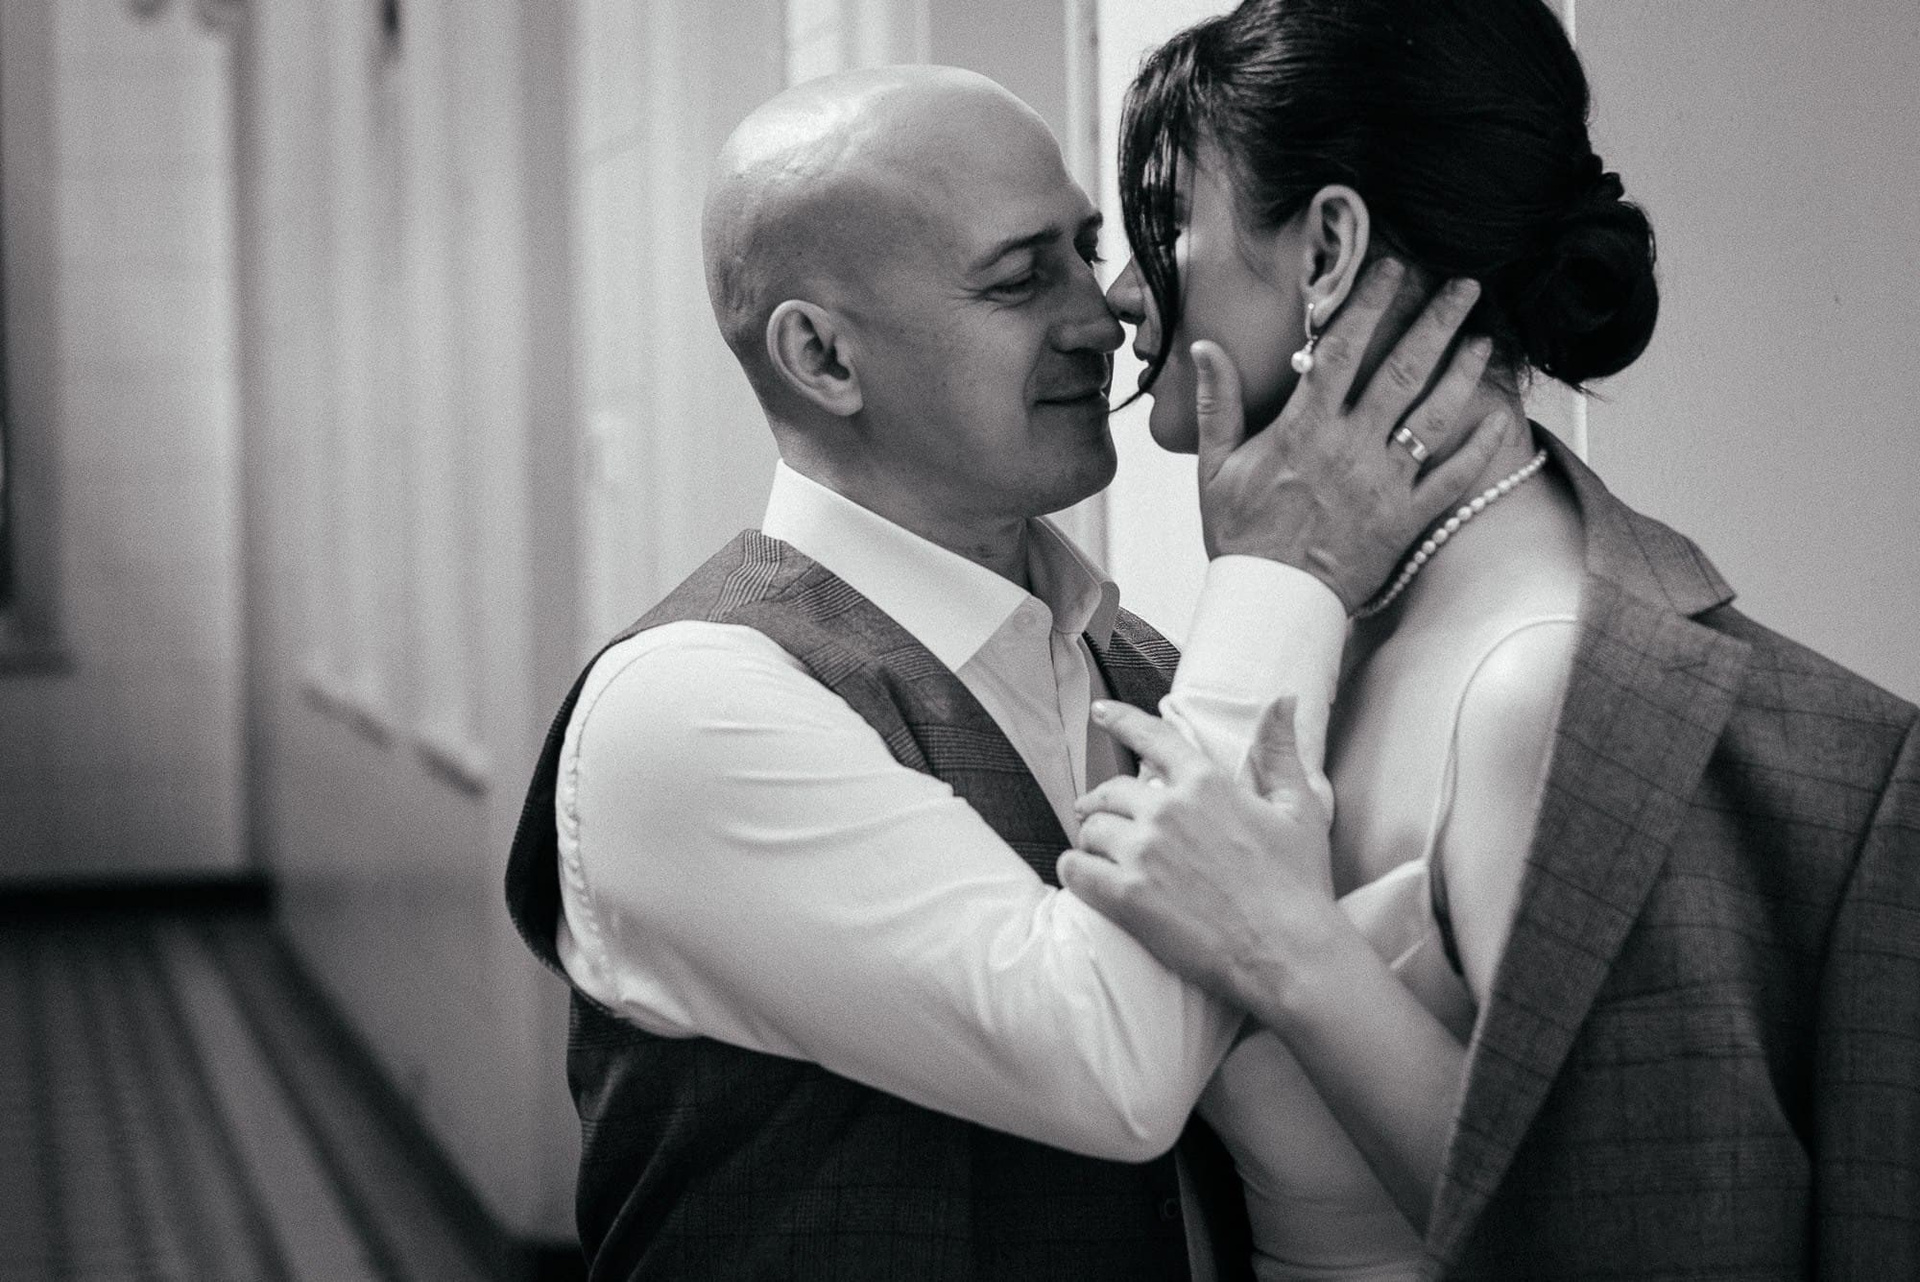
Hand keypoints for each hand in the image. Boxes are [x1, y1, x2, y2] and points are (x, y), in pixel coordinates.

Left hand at [1058, 698, 1338, 1008]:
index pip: (1152, 738)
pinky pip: (1075, 870)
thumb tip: (1284, 699)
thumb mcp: (1300, 809)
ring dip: (1093, 841)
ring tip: (1102, 856)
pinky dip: (1075, 871)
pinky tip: (1086, 877)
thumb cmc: (1299, 885)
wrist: (1289, 954)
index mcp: (1205, 784)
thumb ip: (1280, 752)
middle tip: (1101, 817)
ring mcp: (1142, 853)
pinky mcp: (1126, 896)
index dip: (1121, 721)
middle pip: (1110, 792)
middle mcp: (1166, 810)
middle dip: (1103, 805)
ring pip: (1091, 831)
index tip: (1100, 713)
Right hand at [1198, 261, 1517, 611]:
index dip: (1368, 305)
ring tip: (1485, 339)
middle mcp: (1350, 448)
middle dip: (1437, 323)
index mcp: (1303, 430)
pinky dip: (1481, 449)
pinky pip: (1453, 478)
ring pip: (1434, 417)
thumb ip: (1218, 405)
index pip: (1340, 352)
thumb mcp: (1214, 469)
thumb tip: (1206, 349)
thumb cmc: (1241, 538)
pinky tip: (1504, 418)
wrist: (1271, 604)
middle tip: (1465, 287)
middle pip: (1402, 372)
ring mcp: (1384, 483)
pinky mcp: (1407, 518)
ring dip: (1464, 373)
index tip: (1391, 270)